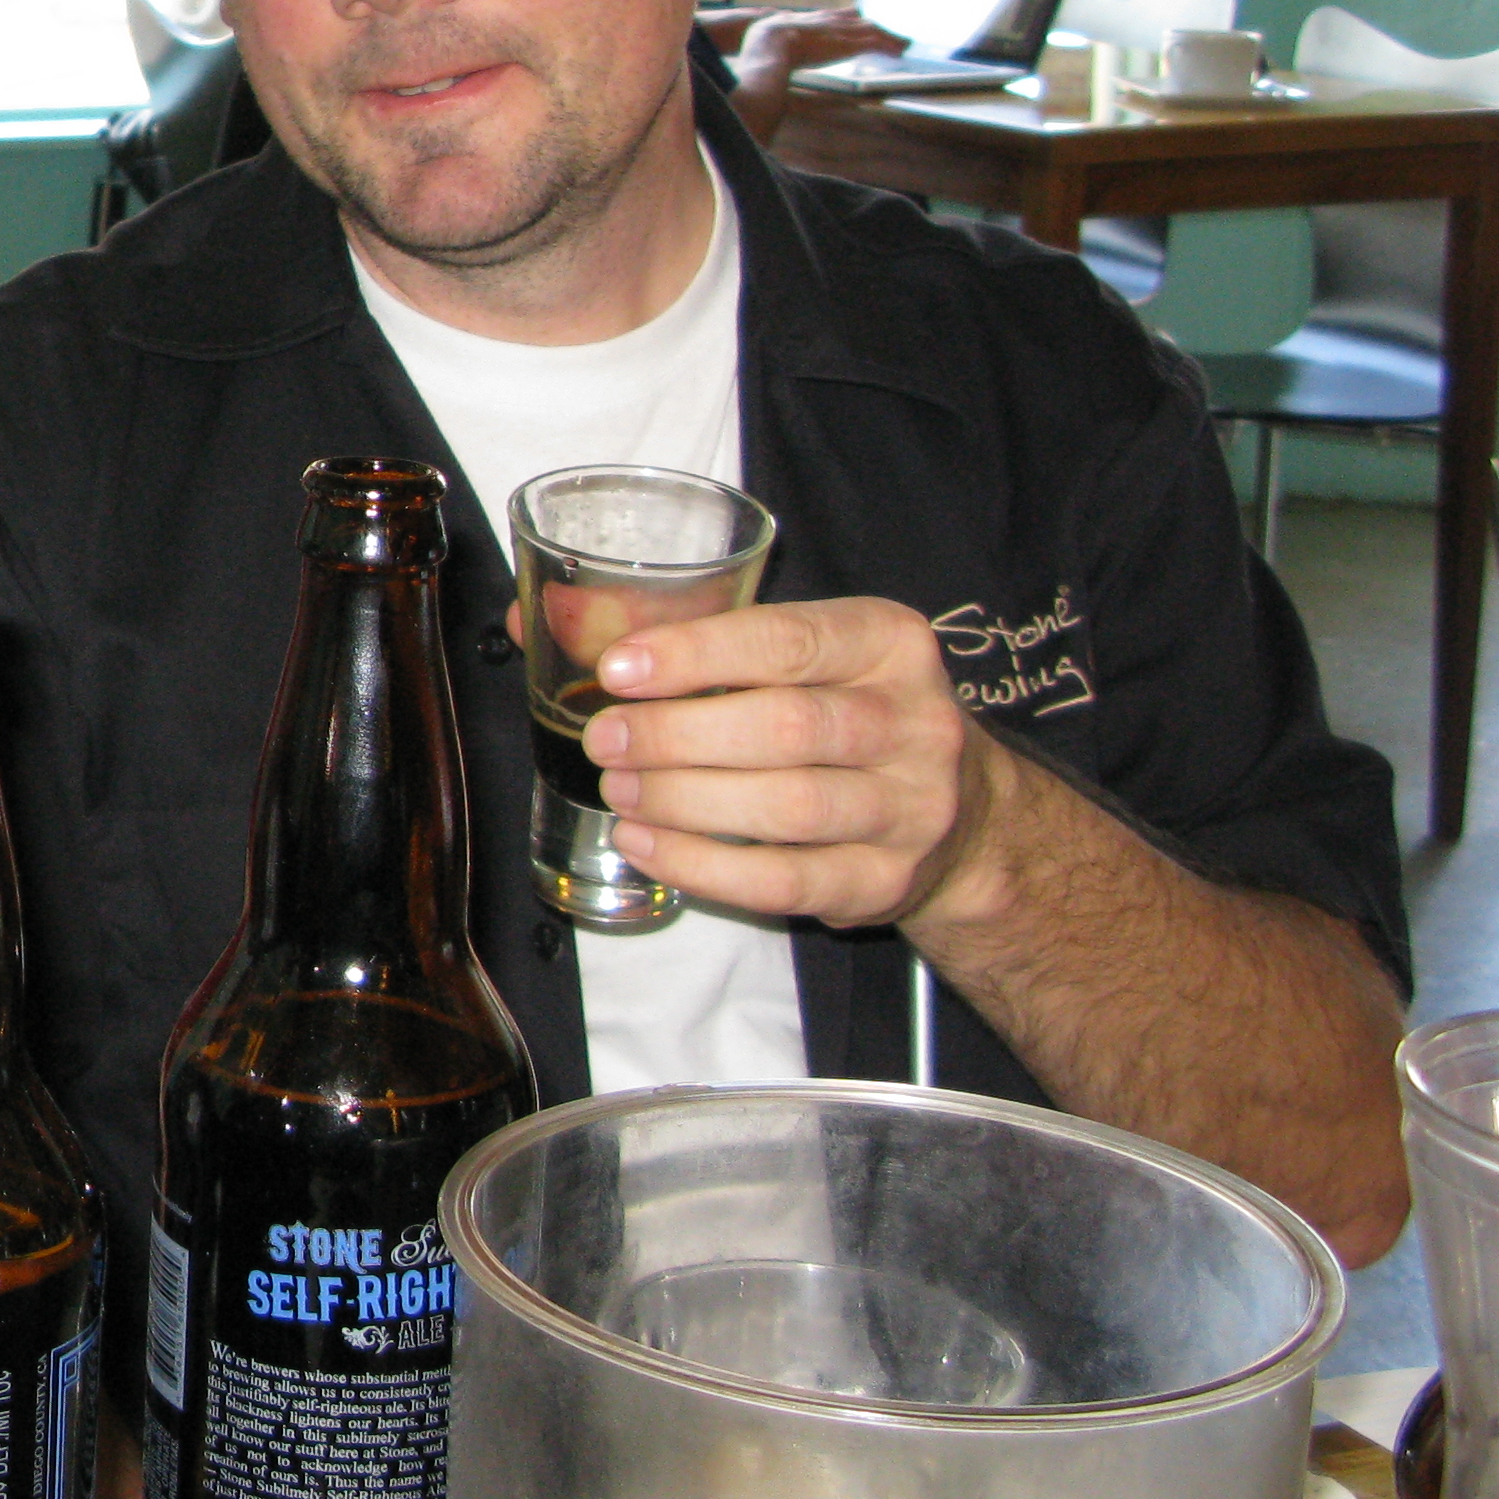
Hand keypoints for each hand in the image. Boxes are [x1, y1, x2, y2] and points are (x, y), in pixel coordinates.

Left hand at [583, 596, 1014, 931]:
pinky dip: (702, 866)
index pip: (787, 640)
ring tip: (620, 790)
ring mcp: (910, 809)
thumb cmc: (843, 711)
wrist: (961, 813)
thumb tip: (537, 616)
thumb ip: (679, 633)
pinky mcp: (886, 882)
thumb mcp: (794, 653)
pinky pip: (784, 881)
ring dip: (685, 800)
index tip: (617, 668)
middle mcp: (913, 721)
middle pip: (786, 727)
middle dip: (677, 735)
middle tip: (605, 738)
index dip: (695, 655)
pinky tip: (646, 845)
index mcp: (887, 641)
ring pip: (788, 808)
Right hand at [731, 4, 903, 83]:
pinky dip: (889, 46)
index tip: (863, 20)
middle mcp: (831, 22)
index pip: (840, 16)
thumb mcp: (767, 32)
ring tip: (905, 45)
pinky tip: (899, 52)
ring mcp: (841, 31)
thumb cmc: (763, 43)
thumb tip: (765, 38)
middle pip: (861, 22)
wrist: (770, 44)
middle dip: (877, 29)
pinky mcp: (849, 44)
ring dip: (890, 38)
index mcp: (813, 19)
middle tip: (893, 37)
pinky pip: (876, 43)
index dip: (853, 20)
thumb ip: (772, 32)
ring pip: (873, 31)